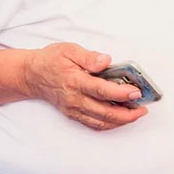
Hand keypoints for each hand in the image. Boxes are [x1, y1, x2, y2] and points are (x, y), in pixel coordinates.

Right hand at [23, 43, 147, 130]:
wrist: (31, 75)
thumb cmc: (50, 61)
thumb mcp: (69, 50)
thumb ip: (89, 57)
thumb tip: (106, 61)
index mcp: (75, 81)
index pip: (102, 91)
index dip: (121, 94)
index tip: (136, 92)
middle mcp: (74, 99)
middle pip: (104, 112)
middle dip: (127, 113)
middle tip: (142, 108)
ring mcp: (73, 109)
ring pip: (101, 121)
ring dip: (120, 121)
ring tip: (136, 114)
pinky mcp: (73, 114)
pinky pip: (93, 124)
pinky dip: (109, 124)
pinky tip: (120, 118)